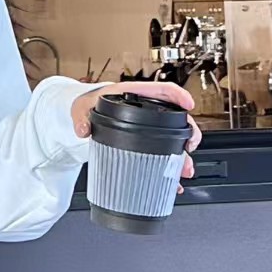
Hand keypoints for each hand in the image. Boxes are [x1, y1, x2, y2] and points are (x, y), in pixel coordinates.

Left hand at [70, 81, 202, 193]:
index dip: (179, 95)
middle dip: (188, 134)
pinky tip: (172, 181)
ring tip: (184, 171)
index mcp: (134, 95)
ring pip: (172, 140)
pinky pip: (161, 153)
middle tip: (189, 148)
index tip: (189, 104)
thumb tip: (83, 129)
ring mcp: (147, 127)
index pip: (163, 90)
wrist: (84, 114)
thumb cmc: (88, 104)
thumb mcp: (83, 107)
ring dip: (181, 156)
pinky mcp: (143, 141)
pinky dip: (168, 168)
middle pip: (176, 119)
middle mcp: (146, 110)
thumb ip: (82, 117)